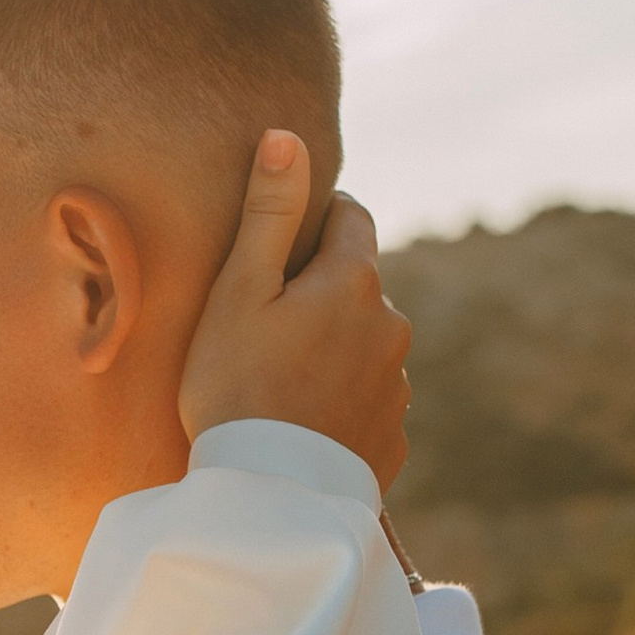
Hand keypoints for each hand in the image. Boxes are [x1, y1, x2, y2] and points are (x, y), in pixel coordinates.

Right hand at [179, 134, 410, 490]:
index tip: (282, 239)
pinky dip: (342, 401)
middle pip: (358, 286)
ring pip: (366, 345)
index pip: (350, 218)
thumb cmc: (237, 387)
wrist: (267, 498)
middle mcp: (391, 326)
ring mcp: (397, 386)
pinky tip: (301, 423)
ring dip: (334, 349)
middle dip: (323, 292)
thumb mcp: (239, 291)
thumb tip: (287, 136)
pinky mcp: (392, 437)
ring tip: (281, 382)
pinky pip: (368, 400)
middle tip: (266, 323)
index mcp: (354, 282)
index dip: (315, 219)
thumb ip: (268, 212)